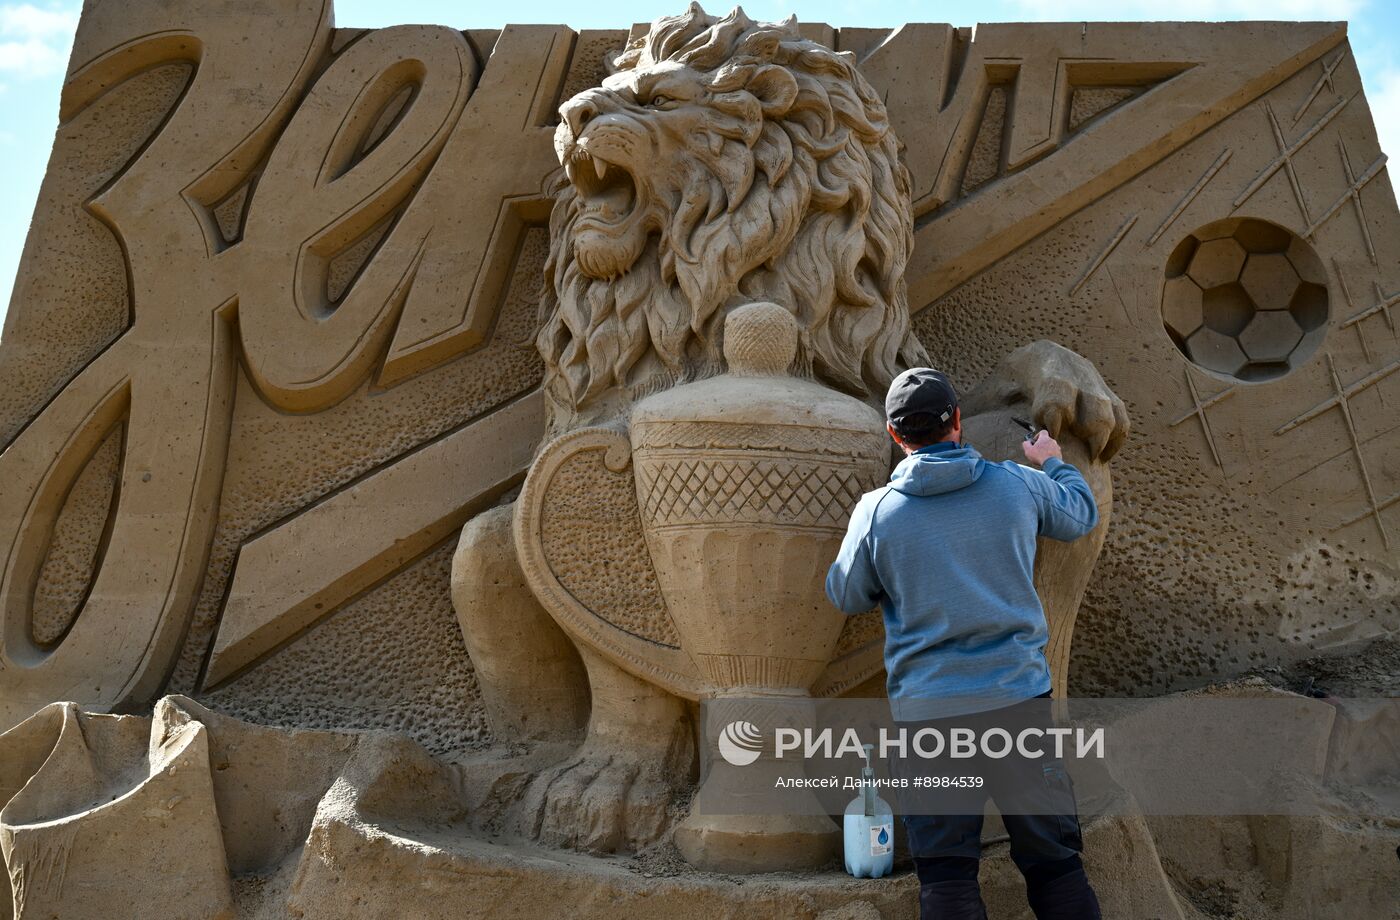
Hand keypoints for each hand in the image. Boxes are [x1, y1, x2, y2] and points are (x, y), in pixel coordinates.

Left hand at [965, 341, 1128, 461]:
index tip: (1040, 440)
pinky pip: (1123, 420)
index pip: (1057, 394)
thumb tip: (935, 432)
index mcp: (1044, 371)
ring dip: (1102, 441)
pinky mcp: (1108, 397)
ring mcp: (1095, 386)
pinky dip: (1116, 441)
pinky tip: (1100, 459)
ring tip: (1087, 461)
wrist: (1036, 358)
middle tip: (1069, 459)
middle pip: (1093, 407)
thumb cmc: (1004, 384)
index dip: (1052, 419)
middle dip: (1085, 434)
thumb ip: (965, 411)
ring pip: (1112, 414)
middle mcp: (1075, 376)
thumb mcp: (985, 392)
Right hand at [1022, 430, 1061, 466]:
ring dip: (1046, 450)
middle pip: (1046, 440)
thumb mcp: (1028, 450)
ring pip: (1051, 447)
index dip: (1038, 435)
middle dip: (1042, 445)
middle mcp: (1052, 441)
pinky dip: (1050, 456)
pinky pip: (1054, 453)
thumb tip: (1026, 442)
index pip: (1043, 432)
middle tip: (1037, 451)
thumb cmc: (1039, 456)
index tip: (1035, 441)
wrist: (1051, 464)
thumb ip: (1026, 444)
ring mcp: (1057, 447)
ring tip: (1042, 457)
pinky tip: (1046, 460)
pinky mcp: (1059, 454)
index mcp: (1045, 438)